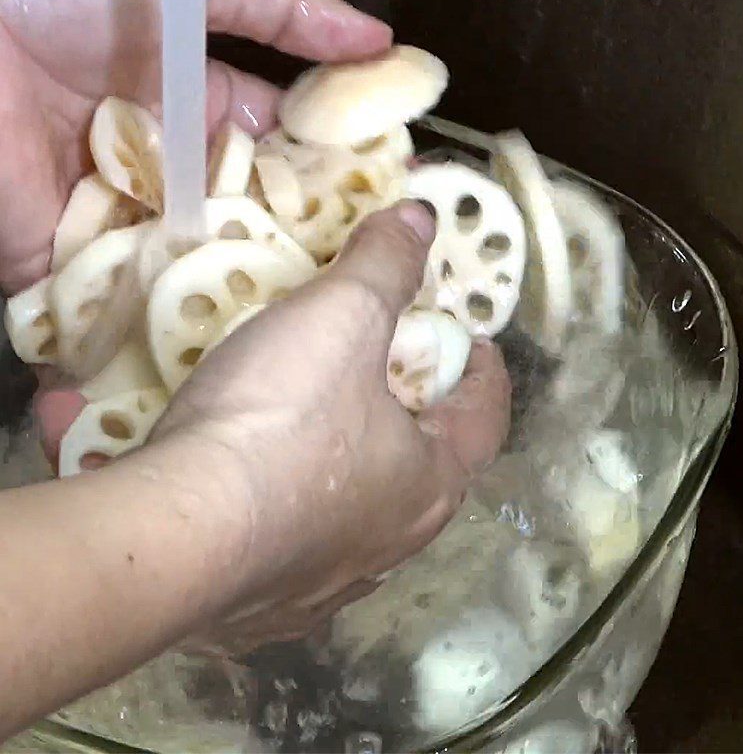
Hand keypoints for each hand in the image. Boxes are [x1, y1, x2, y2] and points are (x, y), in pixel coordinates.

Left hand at [0, 0, 390, 293]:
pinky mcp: (82, 263)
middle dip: (300, 245)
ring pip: (206, 267)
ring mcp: (130, 221)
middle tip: (363, 277)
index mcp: (197, 111)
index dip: (328, 175)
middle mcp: (173, 173)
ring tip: (319, 321)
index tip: (385, 203)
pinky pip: (141, 299)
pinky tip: (245, 345)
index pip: (278, 153)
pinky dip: (181, 319)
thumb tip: (382, 44)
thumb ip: (279, 6)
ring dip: (251, 289)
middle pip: (249, 219)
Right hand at [145, 202, 509, 650]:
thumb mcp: (341, 319)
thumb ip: (384, 266)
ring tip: (329, 423)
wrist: (175, 535)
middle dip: (419, 418)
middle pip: (427, 466)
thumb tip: (421, 218)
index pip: (485, 417)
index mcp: (431, 482)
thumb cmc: (281, 421)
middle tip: (396, 374)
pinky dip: (294, 507)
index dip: (485, 373)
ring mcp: (330, 584)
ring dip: (357, 466)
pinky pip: (295, 543)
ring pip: (361, 512)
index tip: (472, 343)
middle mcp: (394, 543)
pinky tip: (263, 487)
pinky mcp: (270, 606)